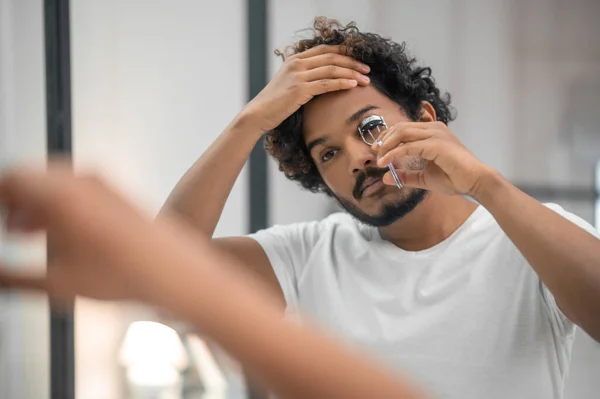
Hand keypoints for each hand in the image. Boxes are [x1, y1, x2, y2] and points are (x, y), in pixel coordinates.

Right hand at [0, 162, 171, 303]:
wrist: (174, 270)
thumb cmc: (125, 274)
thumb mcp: (58, 283)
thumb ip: (13, 277)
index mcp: (60, 195)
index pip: (9, 181)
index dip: (0, 200)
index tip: (0, 220)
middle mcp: (80, 181)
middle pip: (28, 178)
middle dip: (11, 202)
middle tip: (6, 227)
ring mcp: (99, 182)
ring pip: (50, 182)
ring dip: (32, 203)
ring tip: (23, 233)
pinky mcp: (113, 190)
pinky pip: (73, 186)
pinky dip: (56, 202)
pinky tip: (56, 230)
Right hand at [241, 45, 370, 132]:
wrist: (259, 113)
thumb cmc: (275, 103)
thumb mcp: (288, 84)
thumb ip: (304, 77)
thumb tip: (323, 80)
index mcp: (294, 59)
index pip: (325, 50)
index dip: (344, 52)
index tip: (358, 59)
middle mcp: (297, 63)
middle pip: (332, 57)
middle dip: (353, 63)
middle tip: (367, 69)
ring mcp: (298, 75)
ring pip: (332, 69)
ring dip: (352, 73)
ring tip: (365, 79)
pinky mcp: (300, 89)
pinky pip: (327, 83)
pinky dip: (342, 83)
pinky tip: (353, 85)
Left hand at [373, 121, 493, 196]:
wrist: (475, 182)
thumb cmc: (454, 178)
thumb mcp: (424, 177)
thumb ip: (406, 176)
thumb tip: (385, 177)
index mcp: (432, 131)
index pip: (404, 128)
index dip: (388, 137)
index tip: (377, 151)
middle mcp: (434, 128)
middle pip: (401, 127)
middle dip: (384, 139)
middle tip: (375, 153)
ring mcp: (436, 134)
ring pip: (403, 132)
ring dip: (387, 145)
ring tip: (379, 159)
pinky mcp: (436, 144)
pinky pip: (408, 146)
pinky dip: (394, 153)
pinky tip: (386, 162)